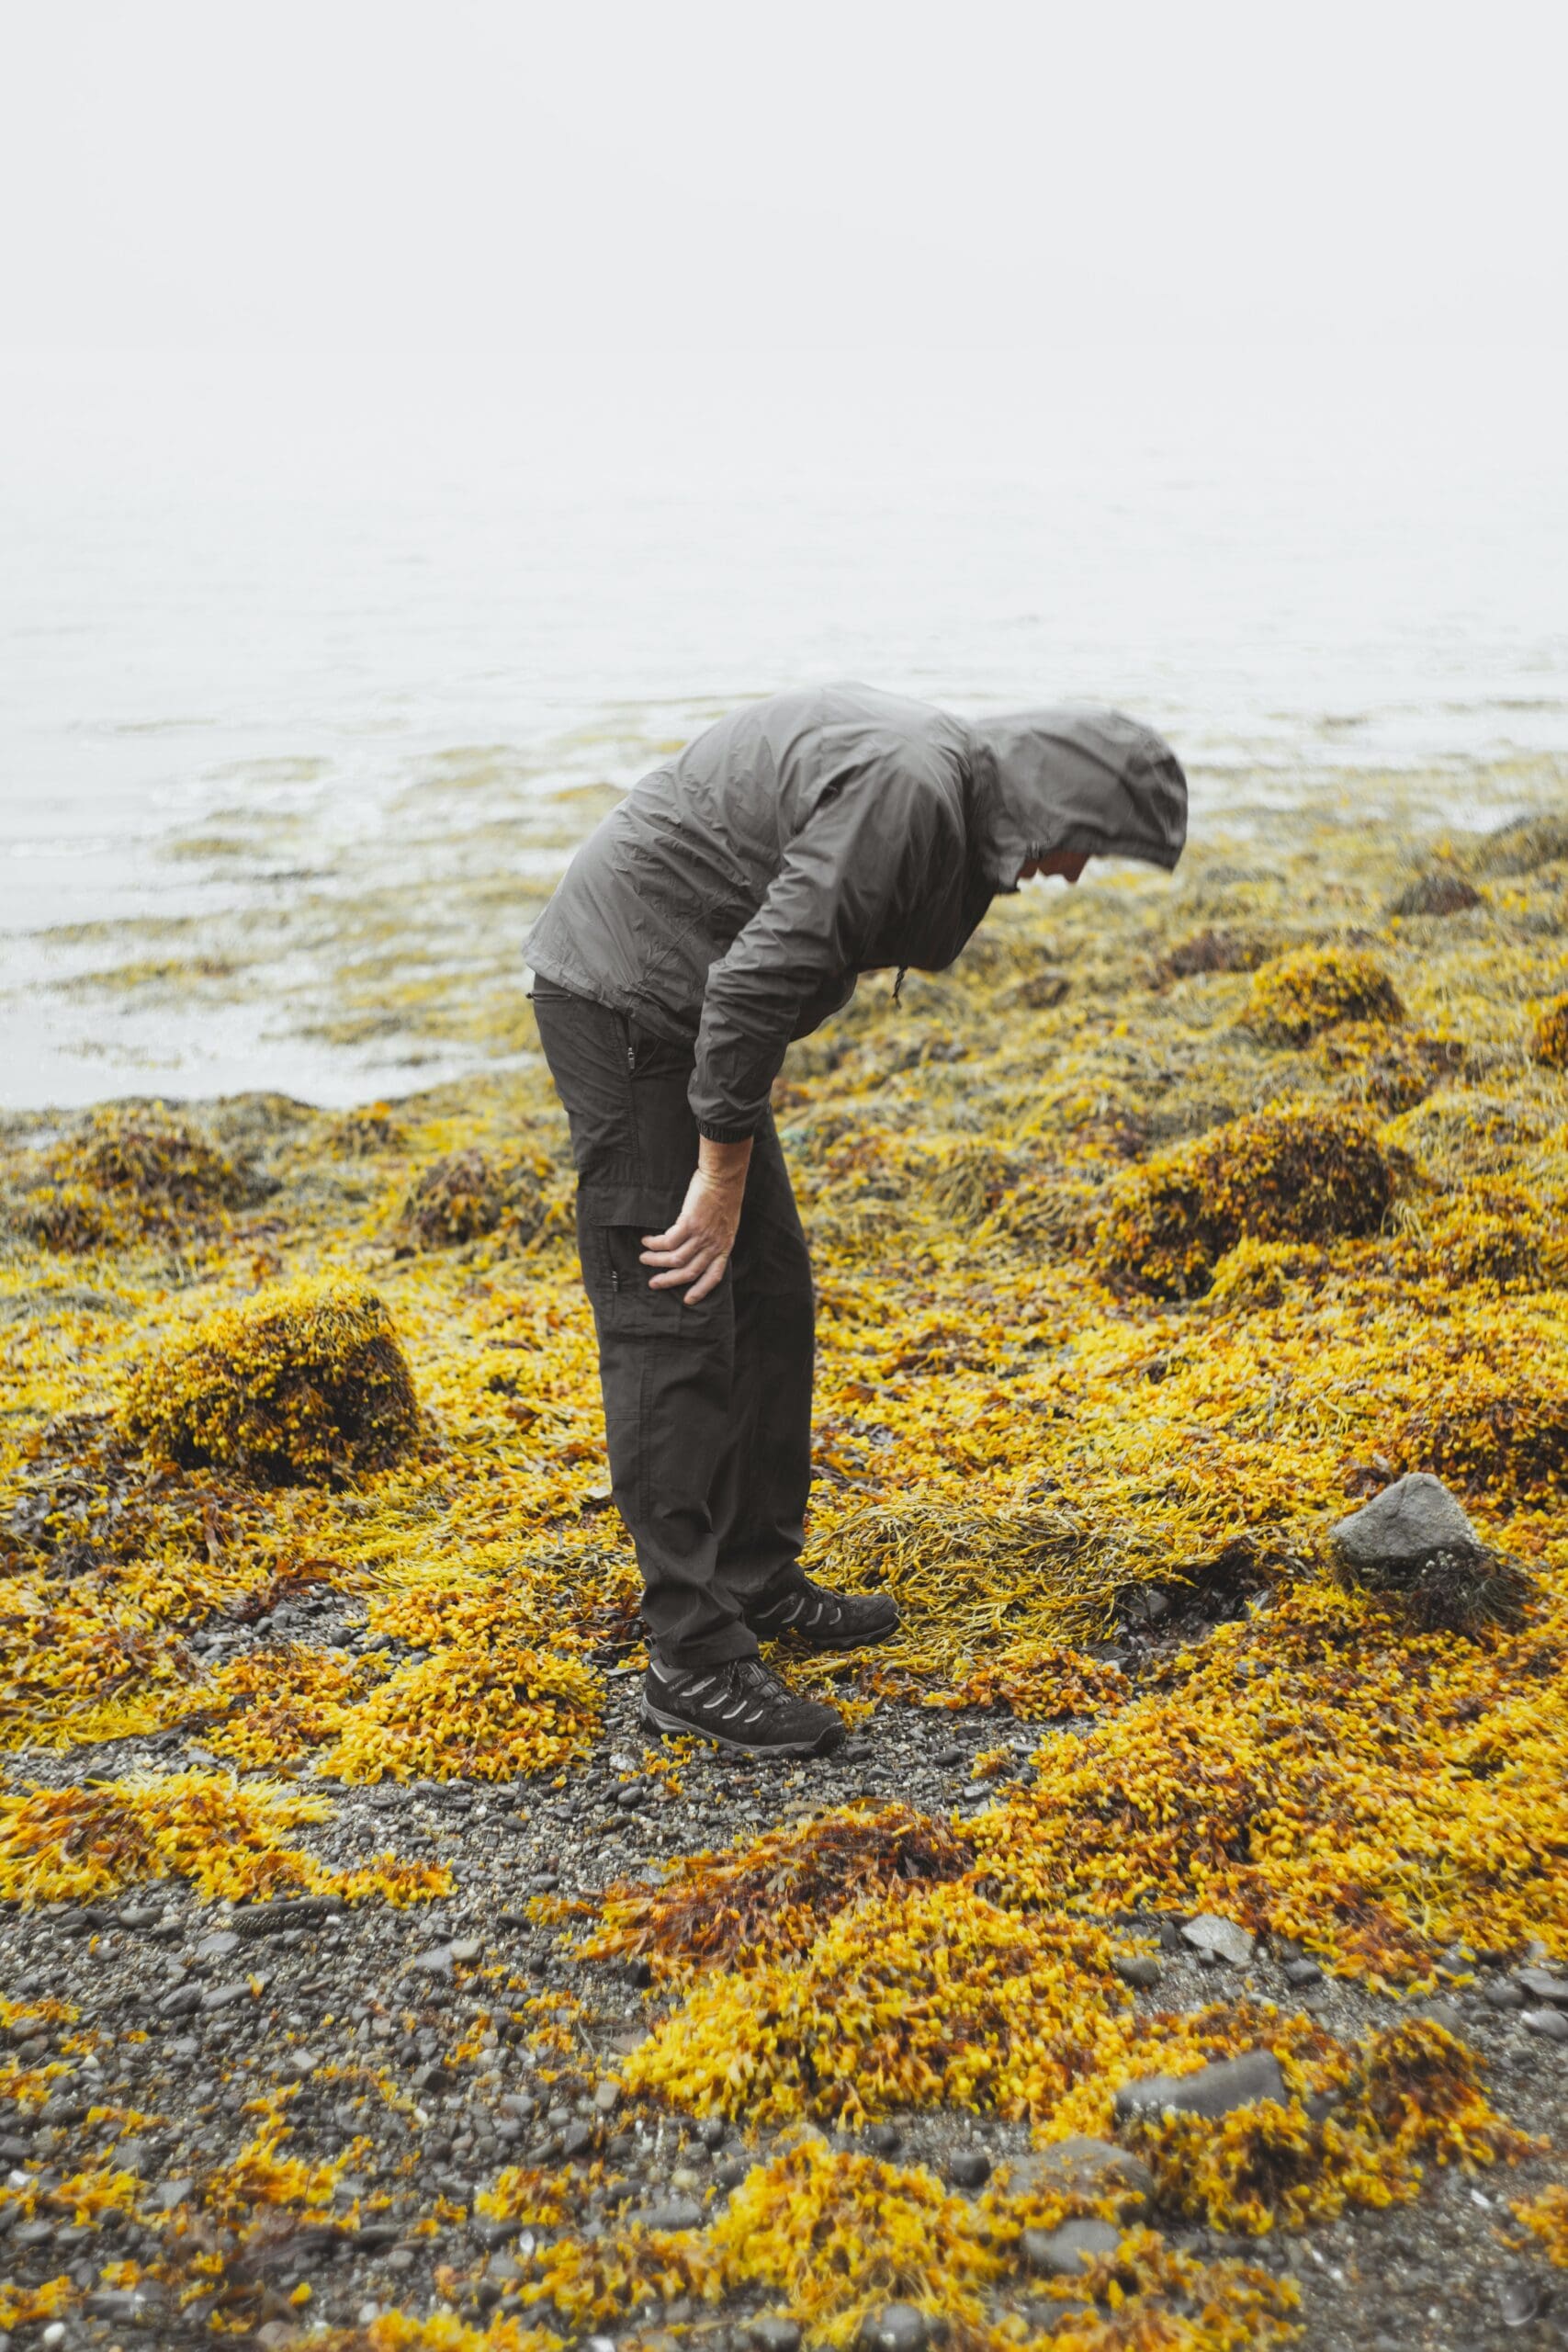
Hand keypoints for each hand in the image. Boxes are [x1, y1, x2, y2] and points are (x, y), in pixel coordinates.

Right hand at [641, 1138, 751, 1303]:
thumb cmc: (725, 1196)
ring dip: (656, 1260)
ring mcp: (702, 1235)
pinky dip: (655, 1244)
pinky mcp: (689, 1223)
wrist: (724, 1177)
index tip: (688, 1300)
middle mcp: (714, 1245)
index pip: (714, 1275)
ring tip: (644, 1258)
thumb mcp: (727, 1222)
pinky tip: (647, 1241)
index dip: (701, 1290)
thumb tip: (700, 1247)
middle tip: (654, 1283)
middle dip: (670, 1280)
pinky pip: (668, 1241)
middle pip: (690, 1271)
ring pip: (675, 1258)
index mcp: (725, 1246)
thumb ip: (716, 1237)